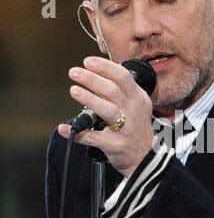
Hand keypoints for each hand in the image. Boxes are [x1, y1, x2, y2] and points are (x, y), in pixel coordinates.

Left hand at [55, 56, 155, 177]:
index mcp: (138, 99)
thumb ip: (122, 88)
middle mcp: (133, 112)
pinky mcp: (115, 145)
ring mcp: (125, 129)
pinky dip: (78, 133)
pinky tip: (64, 128)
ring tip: (74, 90)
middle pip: (112, 91)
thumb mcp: (138, 104)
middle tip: (74, 72)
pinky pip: (94, 138)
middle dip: (91, 79)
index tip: (88, 62)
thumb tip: (99, 69)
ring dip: (89, 99)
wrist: (146, 156)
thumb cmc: (136, 127)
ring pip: (107, 111)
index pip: (123, 77)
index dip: (104, 67)